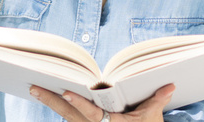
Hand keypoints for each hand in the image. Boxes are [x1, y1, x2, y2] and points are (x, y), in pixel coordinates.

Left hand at [30, 84, 175, 121]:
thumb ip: (156, 100)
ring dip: (51, 104)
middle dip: (52, 101)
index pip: (91, 113)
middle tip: (34, 88)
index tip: (65, 92)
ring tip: (34, 90)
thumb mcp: (152, 117)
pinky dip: (59, 109)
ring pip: (66, 117)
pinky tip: (47, 97)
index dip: (78, 103)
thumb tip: (169, 85)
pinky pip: (70, 119)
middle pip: (69, 115)